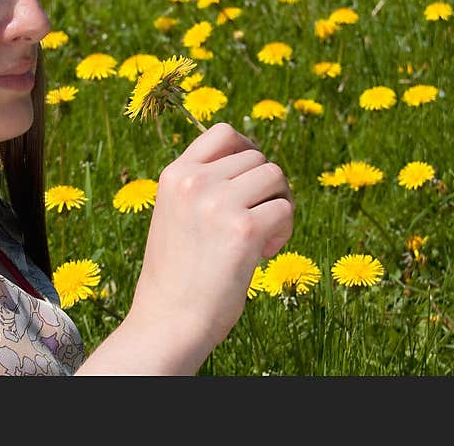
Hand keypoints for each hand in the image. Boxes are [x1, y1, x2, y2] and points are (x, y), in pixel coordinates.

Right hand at [129, 122, 294, 353]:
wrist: (168, 320)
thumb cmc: (176, 275)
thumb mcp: (175, 215)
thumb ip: (203, 186)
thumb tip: (254, 161)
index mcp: (174, 175)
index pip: (223, 133)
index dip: (247, 148)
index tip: (251, 177)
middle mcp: (195, 181)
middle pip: (258, 158)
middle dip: (265, 188)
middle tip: (253, 224)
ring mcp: (218, 202)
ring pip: (275, 178)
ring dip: (277, 206)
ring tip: (258, 239)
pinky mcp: (244, 229)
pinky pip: (285, 210)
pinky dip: (283, 232)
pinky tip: (260, 255)